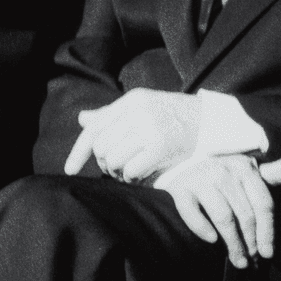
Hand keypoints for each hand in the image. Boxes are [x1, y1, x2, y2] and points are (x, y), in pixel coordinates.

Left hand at [64, 89, 201, 182]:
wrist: (211, 120)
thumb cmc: (173, 116)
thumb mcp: (142, 108)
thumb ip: (112, 115)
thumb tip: (83, 119)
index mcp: (130, 101)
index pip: (94, 128)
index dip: (78, 152)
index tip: (69, 170)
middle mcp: (137, 111)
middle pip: (101, 147)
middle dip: (105, 164)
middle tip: (118, 169)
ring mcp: (150, 127)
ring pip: (114, 160)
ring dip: (119, 173)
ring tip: (130, 173)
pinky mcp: (162, 145)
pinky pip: (132, 170)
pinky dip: (133, 178)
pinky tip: (141, 176)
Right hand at [157, 153, 280, 268]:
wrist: (180, 168)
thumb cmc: (221, 177)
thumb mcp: (247, 174)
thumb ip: (273, 174)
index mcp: (244, 167)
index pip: (263, 204)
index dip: (267, 231)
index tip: (268, 253)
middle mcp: (223, 170)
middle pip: (245, 214)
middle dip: (250, 242)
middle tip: (252, 261)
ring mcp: (200, 178)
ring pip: (223, 216)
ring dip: (232, 243)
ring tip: (238, 261)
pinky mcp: (180, 189)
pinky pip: (192, 212)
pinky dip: (202, 228)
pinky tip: (212, 241)